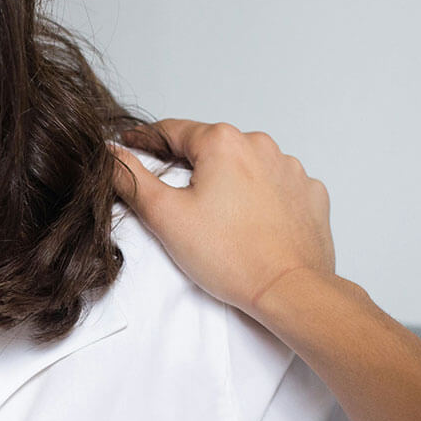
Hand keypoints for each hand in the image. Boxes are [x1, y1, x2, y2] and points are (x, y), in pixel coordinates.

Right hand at [111, 119, 336, 320]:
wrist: (289, 289)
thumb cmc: (231, 256)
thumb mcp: (165, 215)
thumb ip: (132, 178)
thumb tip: (110, 154)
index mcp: (223, 142)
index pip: (172, 131)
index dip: (146, 139)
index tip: (132, 144)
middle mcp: (261, 145)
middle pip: (211, 149)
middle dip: (192, 168)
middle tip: (176, 201)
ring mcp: (291, 168)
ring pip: (245, 167)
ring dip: (229, 183)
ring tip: (219, 220)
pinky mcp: (310, 193)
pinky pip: (276, 186)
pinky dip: (261, 199)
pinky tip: (251, 224)